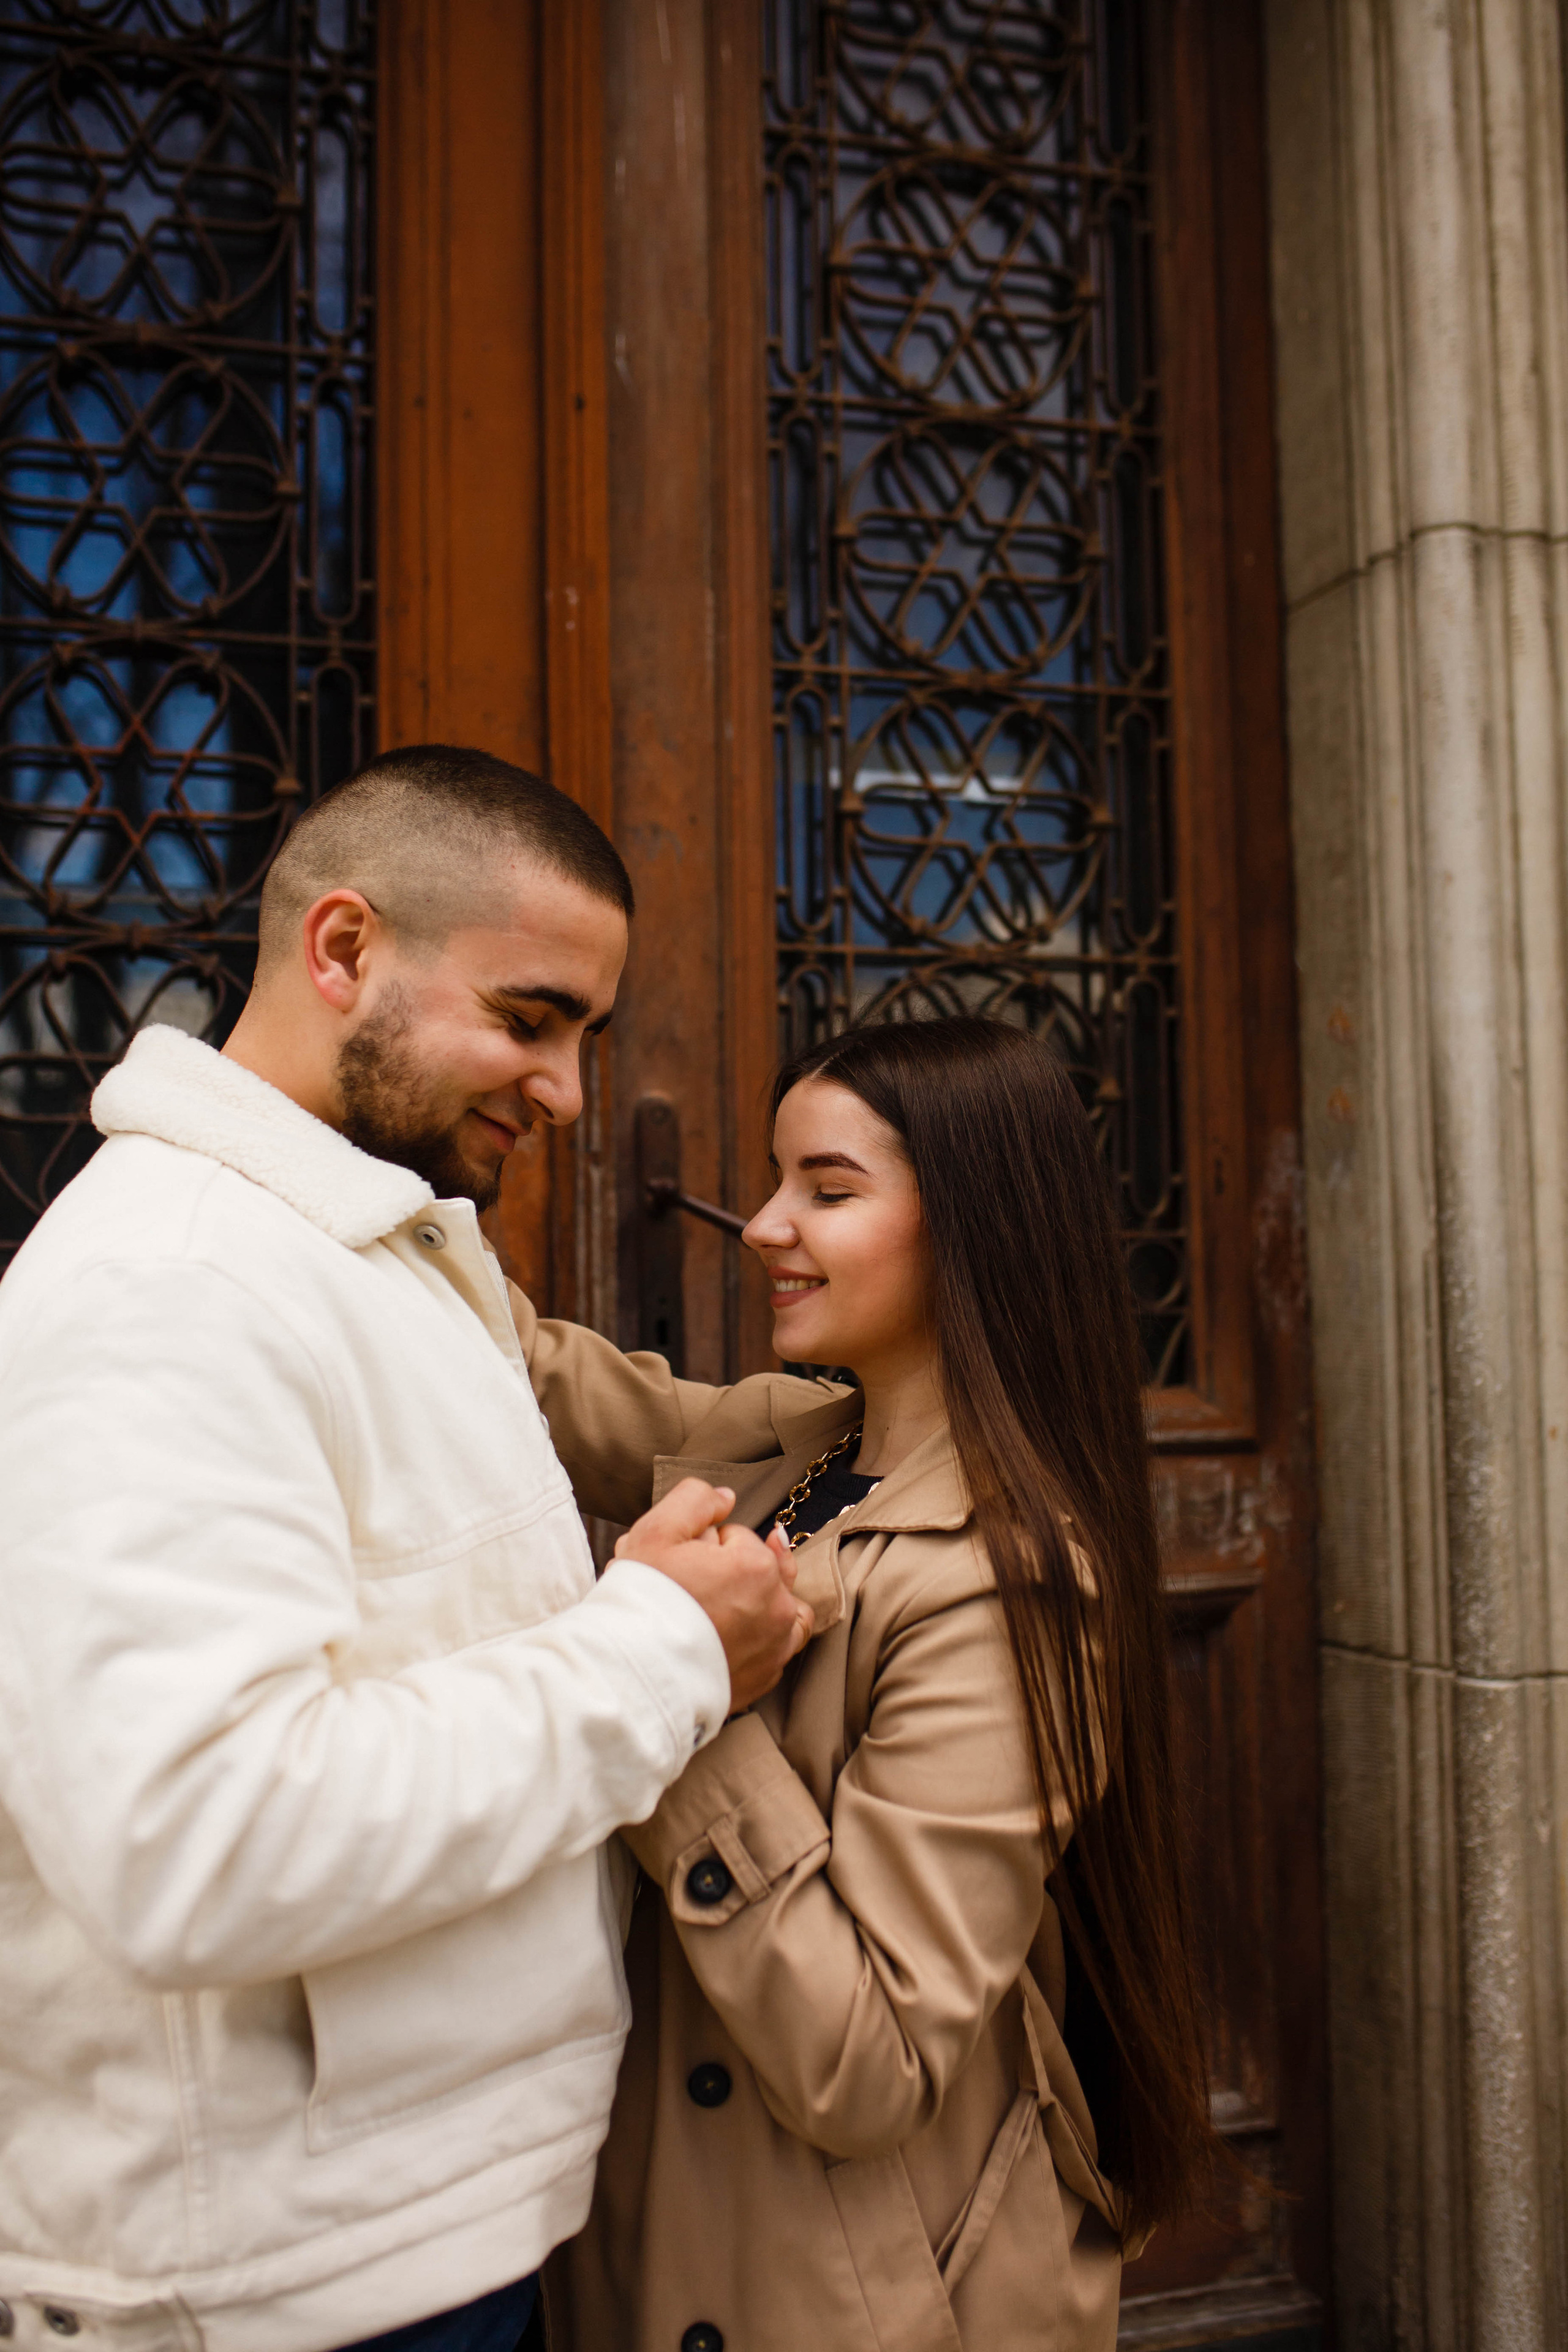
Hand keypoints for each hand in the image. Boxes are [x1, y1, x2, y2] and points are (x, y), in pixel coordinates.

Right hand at [615, 1477, 813, 1710]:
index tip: (683, 1561)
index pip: (736, 1537)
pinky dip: (761, 1639)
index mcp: (758, 1568)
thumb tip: (725, 1498)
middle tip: (695, 1583)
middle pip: (760, 1571)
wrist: (631, 1675)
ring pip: (784, 1611)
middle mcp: (777, 1609)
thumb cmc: (642, 1602)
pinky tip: (734, 1637)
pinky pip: (775, 1650)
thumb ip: (695, 1500)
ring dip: (764, 1602)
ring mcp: (774, 1649)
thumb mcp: (657, 1531)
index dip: (707, 1543)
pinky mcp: (763, 1680)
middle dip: (733, 1570)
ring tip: (731, 1604)